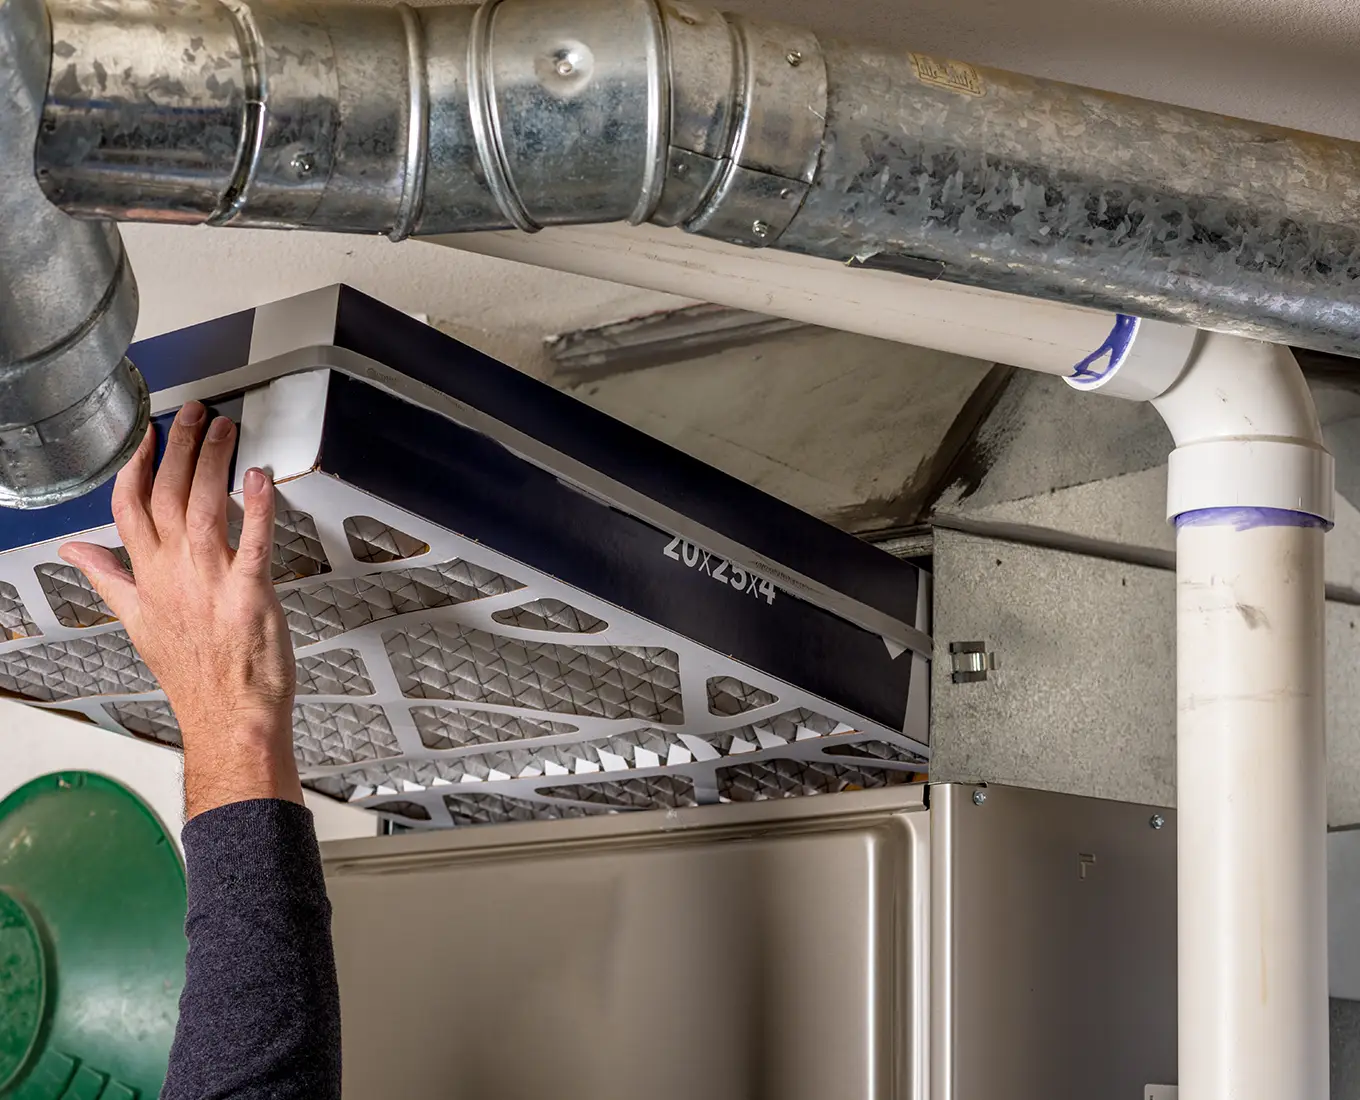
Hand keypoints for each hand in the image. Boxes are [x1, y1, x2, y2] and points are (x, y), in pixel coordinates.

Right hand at [60, 400, 302, 816]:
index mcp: (147, 578)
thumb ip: (107, 578)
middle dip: (178, 448)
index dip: (136, 465)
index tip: (146, 434)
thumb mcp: (137, 623)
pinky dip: (258, 508)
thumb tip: (75, 551)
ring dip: (214, 462)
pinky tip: (262, 477)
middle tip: (194, 412)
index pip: (129, 508)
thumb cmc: (194, 674)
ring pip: (204, 507)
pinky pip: (253, 542)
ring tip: (224, 428)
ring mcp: (211, 583)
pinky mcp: (250, 595)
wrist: (228, 719)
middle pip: (166, 496)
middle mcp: (175, 574)